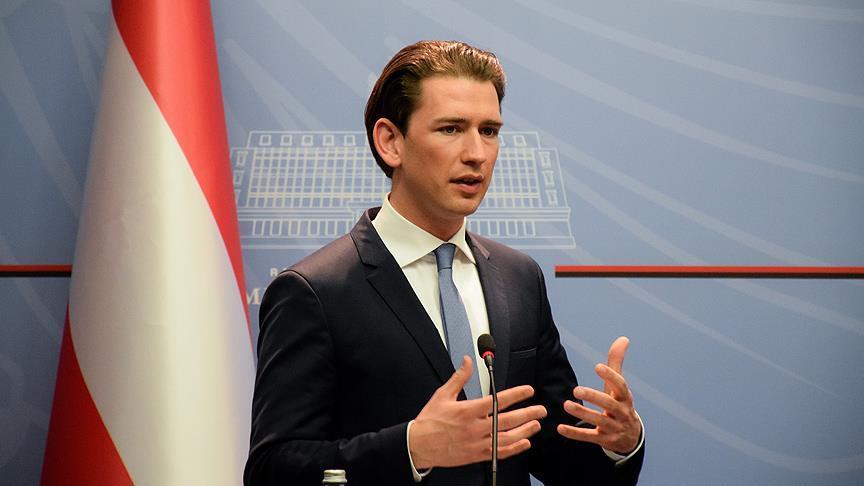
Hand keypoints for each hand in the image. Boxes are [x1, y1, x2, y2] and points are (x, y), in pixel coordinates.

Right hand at [409, 356, 546, 468]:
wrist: (418, 445)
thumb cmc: (430, 421)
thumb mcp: (442, 395)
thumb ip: (458, 377)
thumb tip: (467, 361)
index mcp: (467, 411)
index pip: (497, 401)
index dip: (516, 395)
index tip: (528, 391)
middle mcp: (474, 428)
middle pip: (507, 420)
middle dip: (527, 413)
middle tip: (540, 409)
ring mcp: (476, 443)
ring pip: (507, 438)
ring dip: (524, 431)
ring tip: (536, 424)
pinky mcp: (476, 455)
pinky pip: (500, 453)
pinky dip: (514, 448)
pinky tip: (524, 443)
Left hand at [557, 336, 641, 454]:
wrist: (631, 437)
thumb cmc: (621, 404)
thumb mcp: (619, 386)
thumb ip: (617, 363)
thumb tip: (623, 338)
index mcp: (625, 397)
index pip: (620, 386)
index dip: (610, 376)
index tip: (597, 367)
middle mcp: (622, 413)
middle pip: (609, 405)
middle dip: (593, 397)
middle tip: (576, 389)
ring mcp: (614, 428)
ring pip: (599, 421)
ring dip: (582, 413)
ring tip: (566, 405)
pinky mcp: (604, 440)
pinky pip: (589, 437)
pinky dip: (574, 433)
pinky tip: (560, 428)